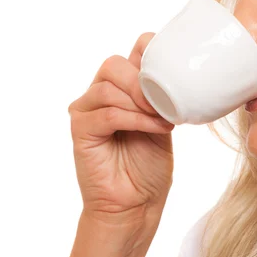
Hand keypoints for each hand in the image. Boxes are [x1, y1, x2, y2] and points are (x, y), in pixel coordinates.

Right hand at [67, 32, 174, 225]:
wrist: (135, 205)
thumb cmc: (148, 166)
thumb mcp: (162, 123)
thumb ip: (160, 97)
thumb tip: (176, 74)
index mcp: (121, 87)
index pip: (130, 51)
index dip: (150, 53)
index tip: (174, 71)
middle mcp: (99, 94)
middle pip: (113, 65)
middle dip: (143, 81)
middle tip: (165, 104)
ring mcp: (86, 112)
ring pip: (108, 88)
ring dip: (140, 103)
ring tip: (162, 121)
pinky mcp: (80, 132)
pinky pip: (107, 114)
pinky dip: (135, 120)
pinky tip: (156, 129)